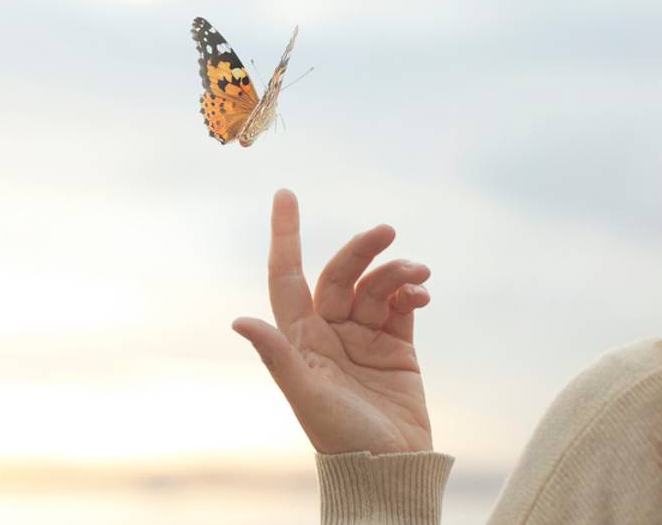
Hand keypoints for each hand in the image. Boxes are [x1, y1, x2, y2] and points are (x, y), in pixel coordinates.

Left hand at [231, 189, 435, 454]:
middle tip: (387, 231)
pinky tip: (423, 292)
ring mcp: (365, 336)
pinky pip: (403, 303)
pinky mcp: (397, 345)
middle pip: (341, 273)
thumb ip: (278, 356)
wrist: (392, 467)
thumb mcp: (307, 396)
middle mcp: (330, 331)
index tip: (285, 194)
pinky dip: (412, 290)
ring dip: (396, 272)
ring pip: (377, 285)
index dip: (285, 235)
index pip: (287, 276)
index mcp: (300, 338)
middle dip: (362, 249)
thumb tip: (239, 320)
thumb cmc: (341, 438)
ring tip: (418, 274)